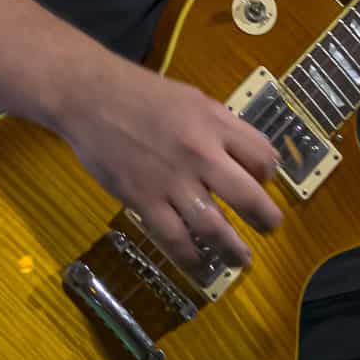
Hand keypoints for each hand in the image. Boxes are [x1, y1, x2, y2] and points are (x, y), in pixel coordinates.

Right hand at [61, 65, 283, 279]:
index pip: (262, 157)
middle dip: (265, 219)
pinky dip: (191, 259)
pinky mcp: (144, 201)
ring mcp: (172, 181)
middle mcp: (200, 155)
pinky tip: (199, 266)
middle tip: (268, 228)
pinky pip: (174, 239)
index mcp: (215, 125)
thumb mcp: (192, 99)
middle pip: (248, 197)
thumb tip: (245, 155)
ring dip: (232, 249)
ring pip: (214, 227)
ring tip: (240, 259)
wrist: (90, 97)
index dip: (268, 173)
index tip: (262, 182)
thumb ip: (221, 126)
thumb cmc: (142, 94)